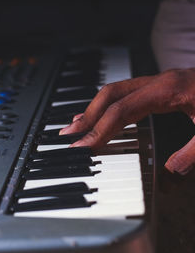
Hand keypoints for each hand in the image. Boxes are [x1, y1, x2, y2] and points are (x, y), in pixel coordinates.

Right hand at [59, 68, 194, 174]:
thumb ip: (193, 151)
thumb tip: (170, 171)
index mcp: (169, 90)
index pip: (123, 110)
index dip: (102, 128)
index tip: (86, 146)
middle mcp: (158, 81)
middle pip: (112, 93)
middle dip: (88, 114)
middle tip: (70, 133)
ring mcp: (158, 81)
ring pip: (116, 90)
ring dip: (94, 107)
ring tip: (77, 124)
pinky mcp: (160, 86)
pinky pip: (126, 92)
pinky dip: (109, 104)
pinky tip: (102, 114)